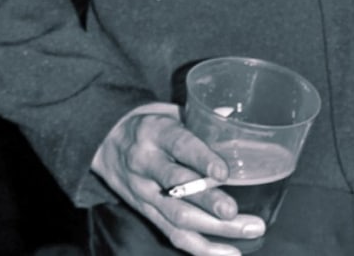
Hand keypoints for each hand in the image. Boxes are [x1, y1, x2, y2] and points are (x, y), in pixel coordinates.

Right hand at [90, 103, 265, 255]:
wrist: (104, 139)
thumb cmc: (151, 125)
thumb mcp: (169, 111)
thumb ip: (202, 118)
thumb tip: (234, 114)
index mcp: (155, 132)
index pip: (180, 145)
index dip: (201, 159)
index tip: (223, 172)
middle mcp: (146, 163)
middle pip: (178, 188)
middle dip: (209, 202)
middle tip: (234, 211)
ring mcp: (144, 192)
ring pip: (177, 215)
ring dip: (215, 227)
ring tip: (248, 230)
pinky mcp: (146, 212)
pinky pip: (173, 234)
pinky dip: (202, 247)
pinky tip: (230, 252)